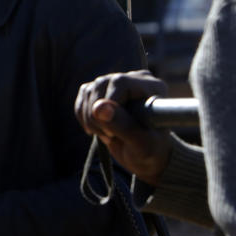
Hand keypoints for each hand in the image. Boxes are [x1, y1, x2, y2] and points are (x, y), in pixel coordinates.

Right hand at [75, 70, 172, 184]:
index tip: (112, 130)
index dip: (110, 103)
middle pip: (101, 84)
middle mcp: (135, 80)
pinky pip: (83, 95)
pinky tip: (96, 129)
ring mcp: (117, 84)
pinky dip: (83, 115)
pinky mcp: (103, 90)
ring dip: (90, 117)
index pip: (120, 82)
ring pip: (89, 90)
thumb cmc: (151, 150)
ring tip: (106, 135)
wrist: (145, 155)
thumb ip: (123, 124)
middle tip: (108, 136)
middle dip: (97, 114)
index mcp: (152, 87)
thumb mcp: (141, 143)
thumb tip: (99, 108)